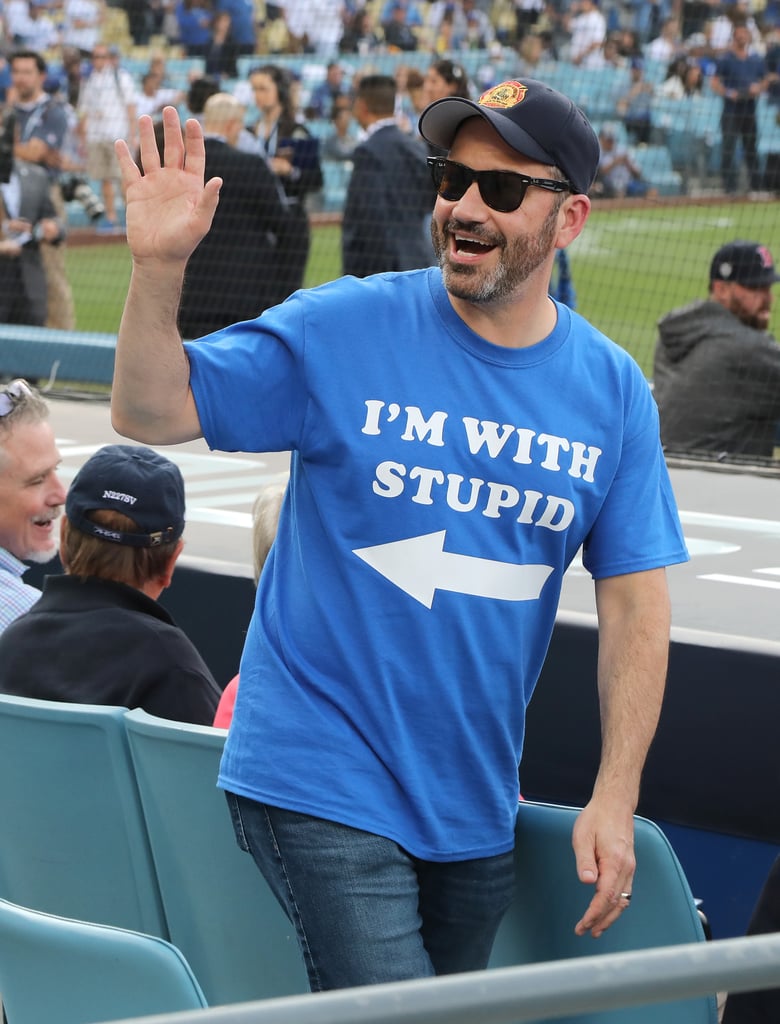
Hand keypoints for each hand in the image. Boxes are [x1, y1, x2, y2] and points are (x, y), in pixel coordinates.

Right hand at [114, 106, 221, 265]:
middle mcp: (173, 180)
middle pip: (173, 148)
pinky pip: (128, 169)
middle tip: (169, 109)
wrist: (158, 258)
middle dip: (171, 129)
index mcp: (191, 185)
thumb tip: (219, 180)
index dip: (194, 138)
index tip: (192, 121)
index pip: (194, 155)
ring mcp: (153, 184)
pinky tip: (120, 142)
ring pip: (150, 153)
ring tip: (145, 117)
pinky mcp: (136, 192)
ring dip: (148, 135)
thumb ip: (208, 201)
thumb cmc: (183, 243)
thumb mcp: (199, 223)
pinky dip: (123, 156)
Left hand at [571, 798, 635, 937]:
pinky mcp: (629, 865)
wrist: (615, 804)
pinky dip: (617, 906)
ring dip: (611, 917)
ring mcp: (630, 867)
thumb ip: (584, 860)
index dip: (594, 914)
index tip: (582, 925)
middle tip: (585, 932)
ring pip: (624, 900)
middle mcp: (626, 868)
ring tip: (596, 929)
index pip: (606, 897)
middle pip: (616, 903)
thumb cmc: (596, 818)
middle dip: (601, 921)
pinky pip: (625, 891)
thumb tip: (587, 882)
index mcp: (614, 862)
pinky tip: (608, 910)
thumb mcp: (583, 836)